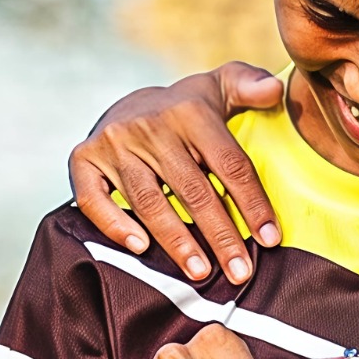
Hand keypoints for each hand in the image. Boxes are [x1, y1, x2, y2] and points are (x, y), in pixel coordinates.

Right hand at [70, 63, 283, 284]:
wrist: (129, 102)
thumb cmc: (190, 108)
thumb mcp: (223, 86)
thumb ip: (252, 85)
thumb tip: (275, 90)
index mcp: (191, 112)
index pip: (230, 164)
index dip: (253, 204)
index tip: (270, 240)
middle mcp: (150, 127)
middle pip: (192, 190)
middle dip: (220, 235)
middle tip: (240, 272)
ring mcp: (113, 143)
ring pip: (149, 200)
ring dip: (176, 240)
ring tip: (201, 272)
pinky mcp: (82, 159)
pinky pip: (94, 198)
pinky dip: (115, 224)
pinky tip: (140, 248)